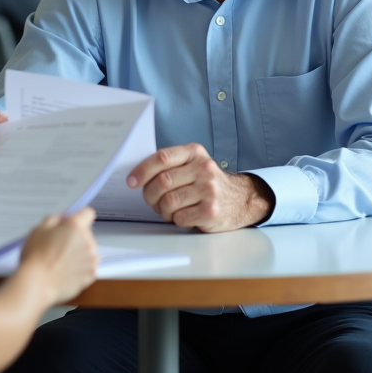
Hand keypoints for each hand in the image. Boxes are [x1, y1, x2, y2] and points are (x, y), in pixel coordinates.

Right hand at [18, 207, 98, 303]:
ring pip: (88, 250)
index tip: (71, 224)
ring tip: (61, 262)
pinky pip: (88, 267)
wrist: (37, 283)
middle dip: (76, 237)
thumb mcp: (38, 229)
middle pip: (86, 233)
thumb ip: (54, 219)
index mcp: (75, 226)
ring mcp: (91, 259)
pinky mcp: (91, 274)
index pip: (87, 213)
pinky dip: (80, 269)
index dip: (78, 217)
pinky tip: (65, 271)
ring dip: (79, 253)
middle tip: (58, 246)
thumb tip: (63, 218)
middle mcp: (87, 241)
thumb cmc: (35, 258)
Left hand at [126, 143, 274, 231]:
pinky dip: (176, 219)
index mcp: (195, 153)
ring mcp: (209, 190)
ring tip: (168, 209)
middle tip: (151, 200)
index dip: (142, 170)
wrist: (240, 199)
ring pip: (169, 202)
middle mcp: (204, 168)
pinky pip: (180, 217)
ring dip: (162, 209)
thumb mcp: (193, 164)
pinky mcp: (212, 211)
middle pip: (162, 182)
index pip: (162, 158)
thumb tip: (137, 175)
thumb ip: (170, 165)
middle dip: (149, 194)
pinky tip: (183, 215)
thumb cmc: (207, 183)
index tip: (131, 181)